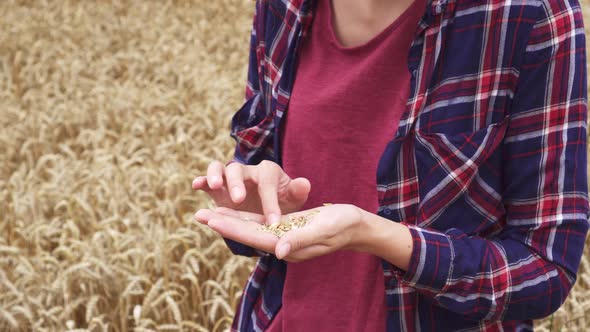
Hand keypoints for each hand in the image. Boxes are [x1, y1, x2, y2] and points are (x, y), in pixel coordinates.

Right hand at [192, 160, 310, 224]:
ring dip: (215, 175)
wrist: (267, 209)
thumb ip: (298, 192)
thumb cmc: (282, 203)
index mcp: (268, 171)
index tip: (273, 221)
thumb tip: (304, 183)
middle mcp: (247, 171)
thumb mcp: (293, 200)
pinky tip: (197, 186)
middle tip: (239, 199)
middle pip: (239, 169)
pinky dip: (201, 180)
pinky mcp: (216, 188)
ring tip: (214, 186)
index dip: (270, 201)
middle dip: (238, 183)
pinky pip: (206, 180)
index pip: (267, 183)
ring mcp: (230, 178)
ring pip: (220, 168)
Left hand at [194, 204, 364, 261]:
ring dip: (230, 220)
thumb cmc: (343, 226)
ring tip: (208, 212)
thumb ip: (300, 240)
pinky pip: (261, 223)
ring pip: (251, 228)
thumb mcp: (323, 230)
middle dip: (223, 224)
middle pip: (247, 233)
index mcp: (288, 245)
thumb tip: (278, 250)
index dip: (232, 228)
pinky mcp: (287, 227)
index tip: (211, 219)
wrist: (356, 226)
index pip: (254, 237)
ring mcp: (283, 236)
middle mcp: (282, 243)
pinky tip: (233, 212)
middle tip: (198, 214)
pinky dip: (246, 218)